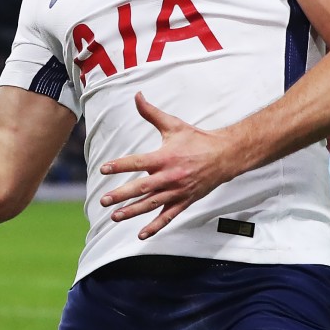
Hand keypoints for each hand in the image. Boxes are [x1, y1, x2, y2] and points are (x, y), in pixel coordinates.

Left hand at [98, 92, 234, 239]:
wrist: (224, 155)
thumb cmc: (197, 139)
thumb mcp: (174, 125)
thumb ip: (151, 113)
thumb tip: (137, 96)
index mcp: (165, 157)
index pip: (138, 162)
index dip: (120, 165)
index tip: (104, 169)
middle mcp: (170, 176)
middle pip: (142, 188)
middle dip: (121, 195)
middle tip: (104, 200)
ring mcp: (177, 191)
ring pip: (152, 204)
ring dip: (132, 212)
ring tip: (115, 216)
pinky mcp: (184, 201)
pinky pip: (168, 217)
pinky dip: (155, 226)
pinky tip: (141, 234)